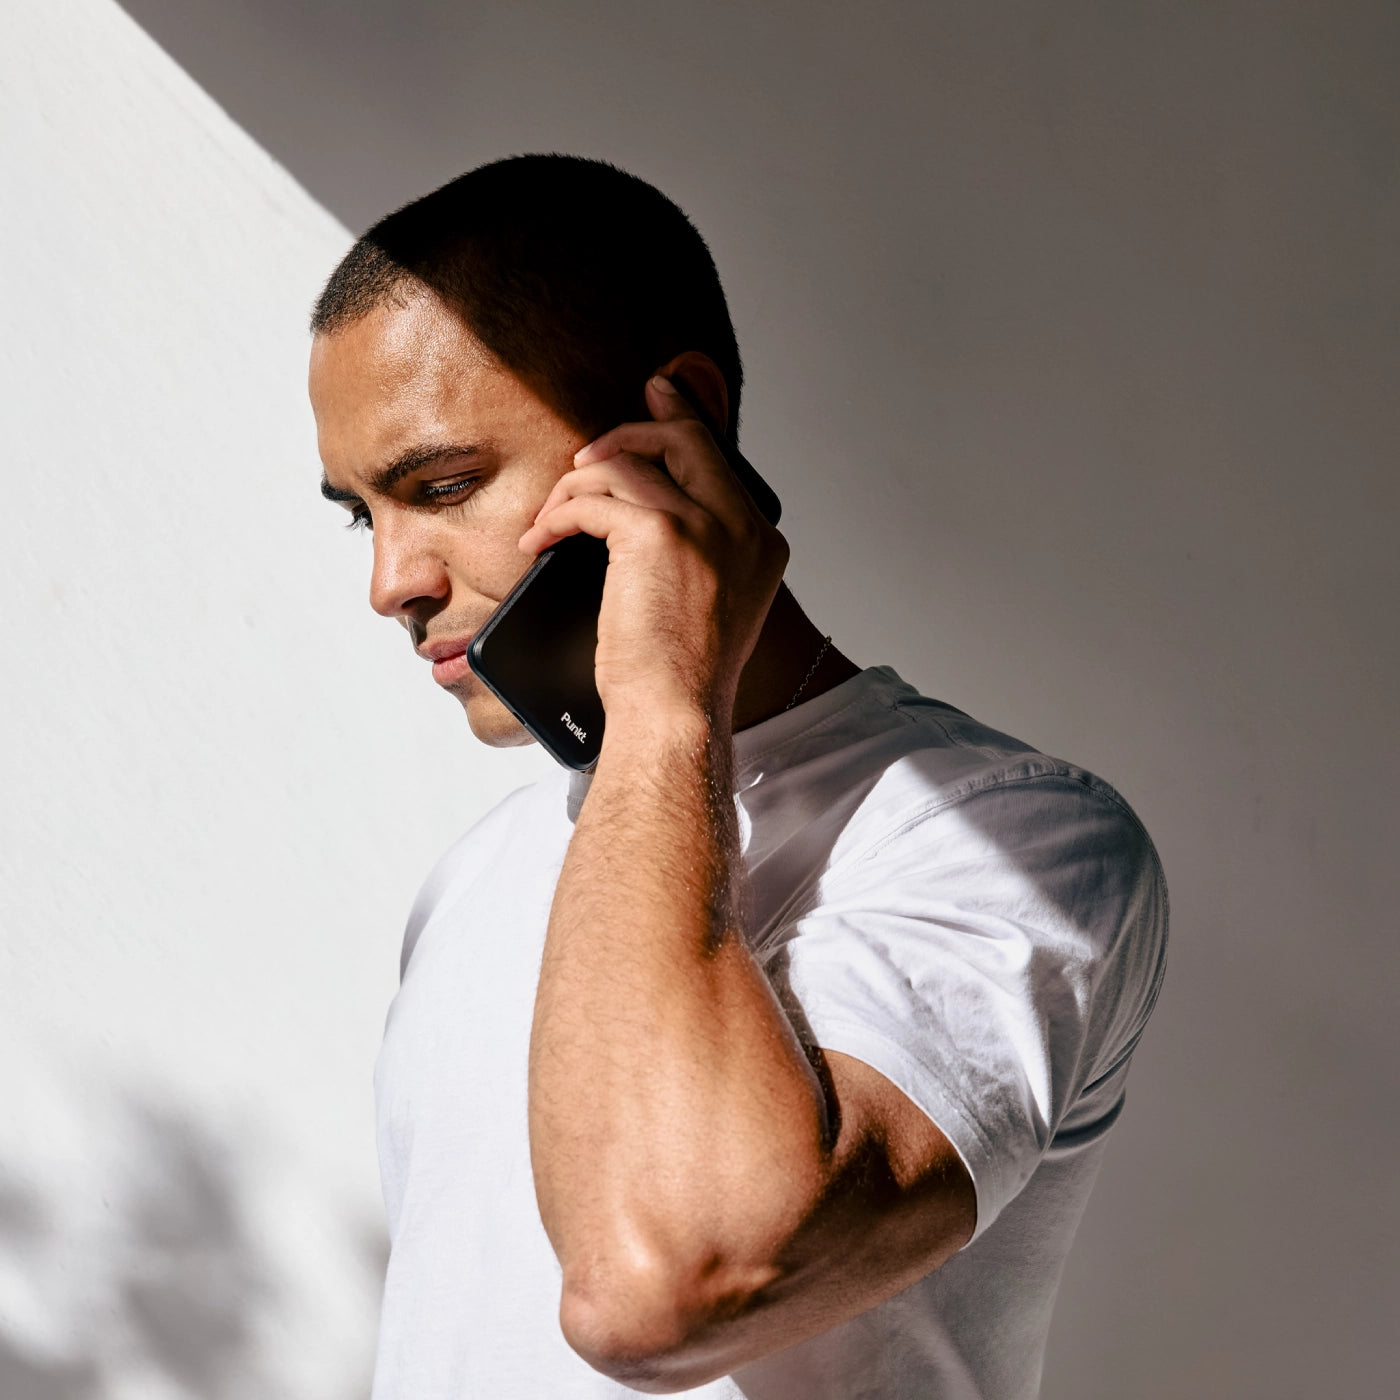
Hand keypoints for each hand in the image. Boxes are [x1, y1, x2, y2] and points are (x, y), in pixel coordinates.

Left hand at [517, 376, 788, 727]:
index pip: (717, 460)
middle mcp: (740, 526)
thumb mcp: (712, 606)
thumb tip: (647, 512)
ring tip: (550, 521)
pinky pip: (592, 498)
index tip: (656, 397)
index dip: (679, 423)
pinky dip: (556, 516)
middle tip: (585, 453)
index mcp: (760, 542)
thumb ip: (703, 552)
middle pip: (683, 439)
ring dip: (574, 486)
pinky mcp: (657, 534)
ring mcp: (702, 525)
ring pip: (627, 463)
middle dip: (627, 433)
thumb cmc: (680, 677)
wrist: (674, 714)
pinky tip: (540, 541)